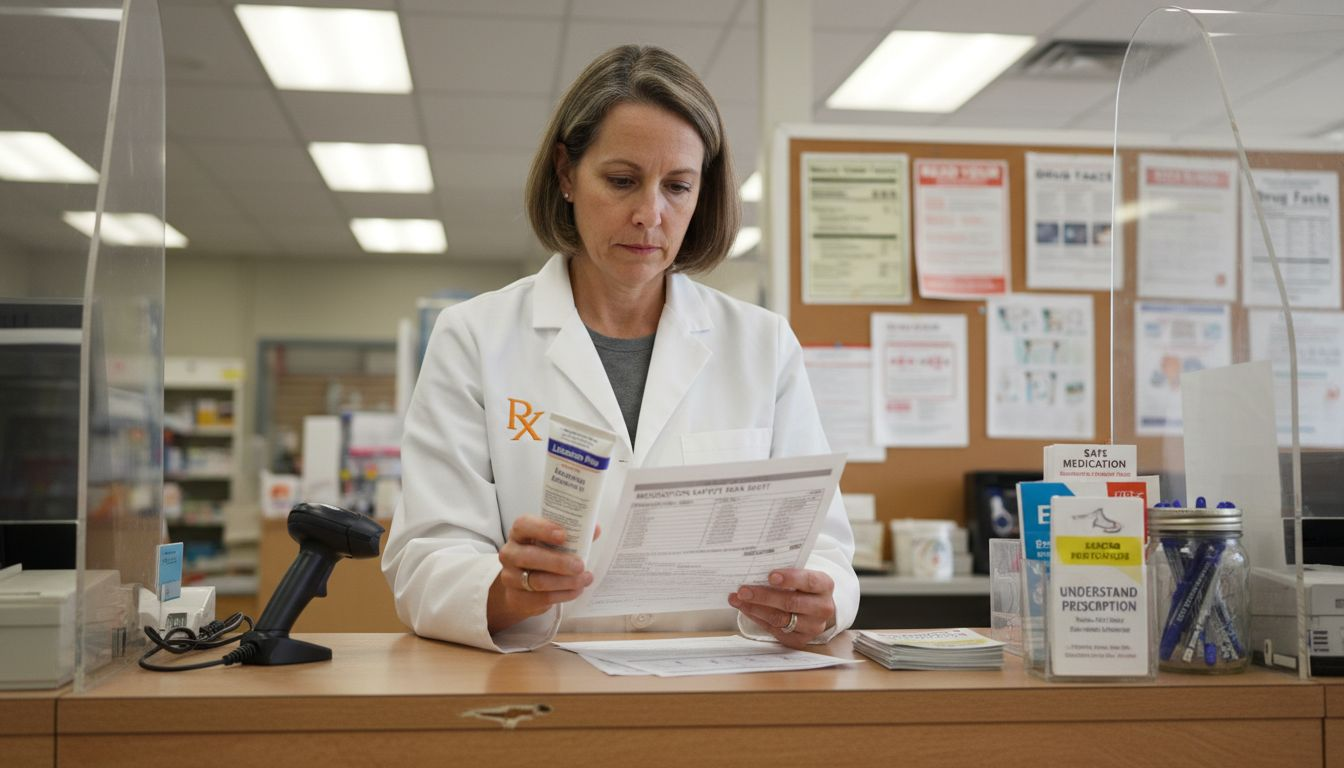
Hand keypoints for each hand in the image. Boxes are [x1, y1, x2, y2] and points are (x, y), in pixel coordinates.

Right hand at [486, 516, 596, 632]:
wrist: (521, 587)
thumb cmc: (542, 557)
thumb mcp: (552, 543)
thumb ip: (573, 535)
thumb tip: (594, 529)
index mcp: (519, 533)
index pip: (524, 525)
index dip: (543, 529)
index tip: (564, 535)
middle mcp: (510, 553)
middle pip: (530, 556)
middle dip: (559, 562)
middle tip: (580, 565)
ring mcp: (510, 577)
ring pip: (538, 581)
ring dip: (566, 581)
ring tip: (585, 579)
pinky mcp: (517, 597)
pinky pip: (542, 598)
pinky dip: (564, 594)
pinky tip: (576, 590)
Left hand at [728, 568, 835, 648]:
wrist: (815, 607)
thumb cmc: (802, 585)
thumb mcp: (801, 573)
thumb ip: (784, 573)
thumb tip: (754, 570)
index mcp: (825, 585)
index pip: (809, 581)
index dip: (790, 578)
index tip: (770, 576)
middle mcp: (823, 608)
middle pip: (791, 603)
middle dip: (763, 596)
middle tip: (743, 590)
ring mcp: (813, 627)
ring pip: (781, 619)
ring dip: (755, 609)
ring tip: (737, 600)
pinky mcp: (801, 640)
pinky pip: (775, 630)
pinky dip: (758, 619)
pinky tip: (746, 610)